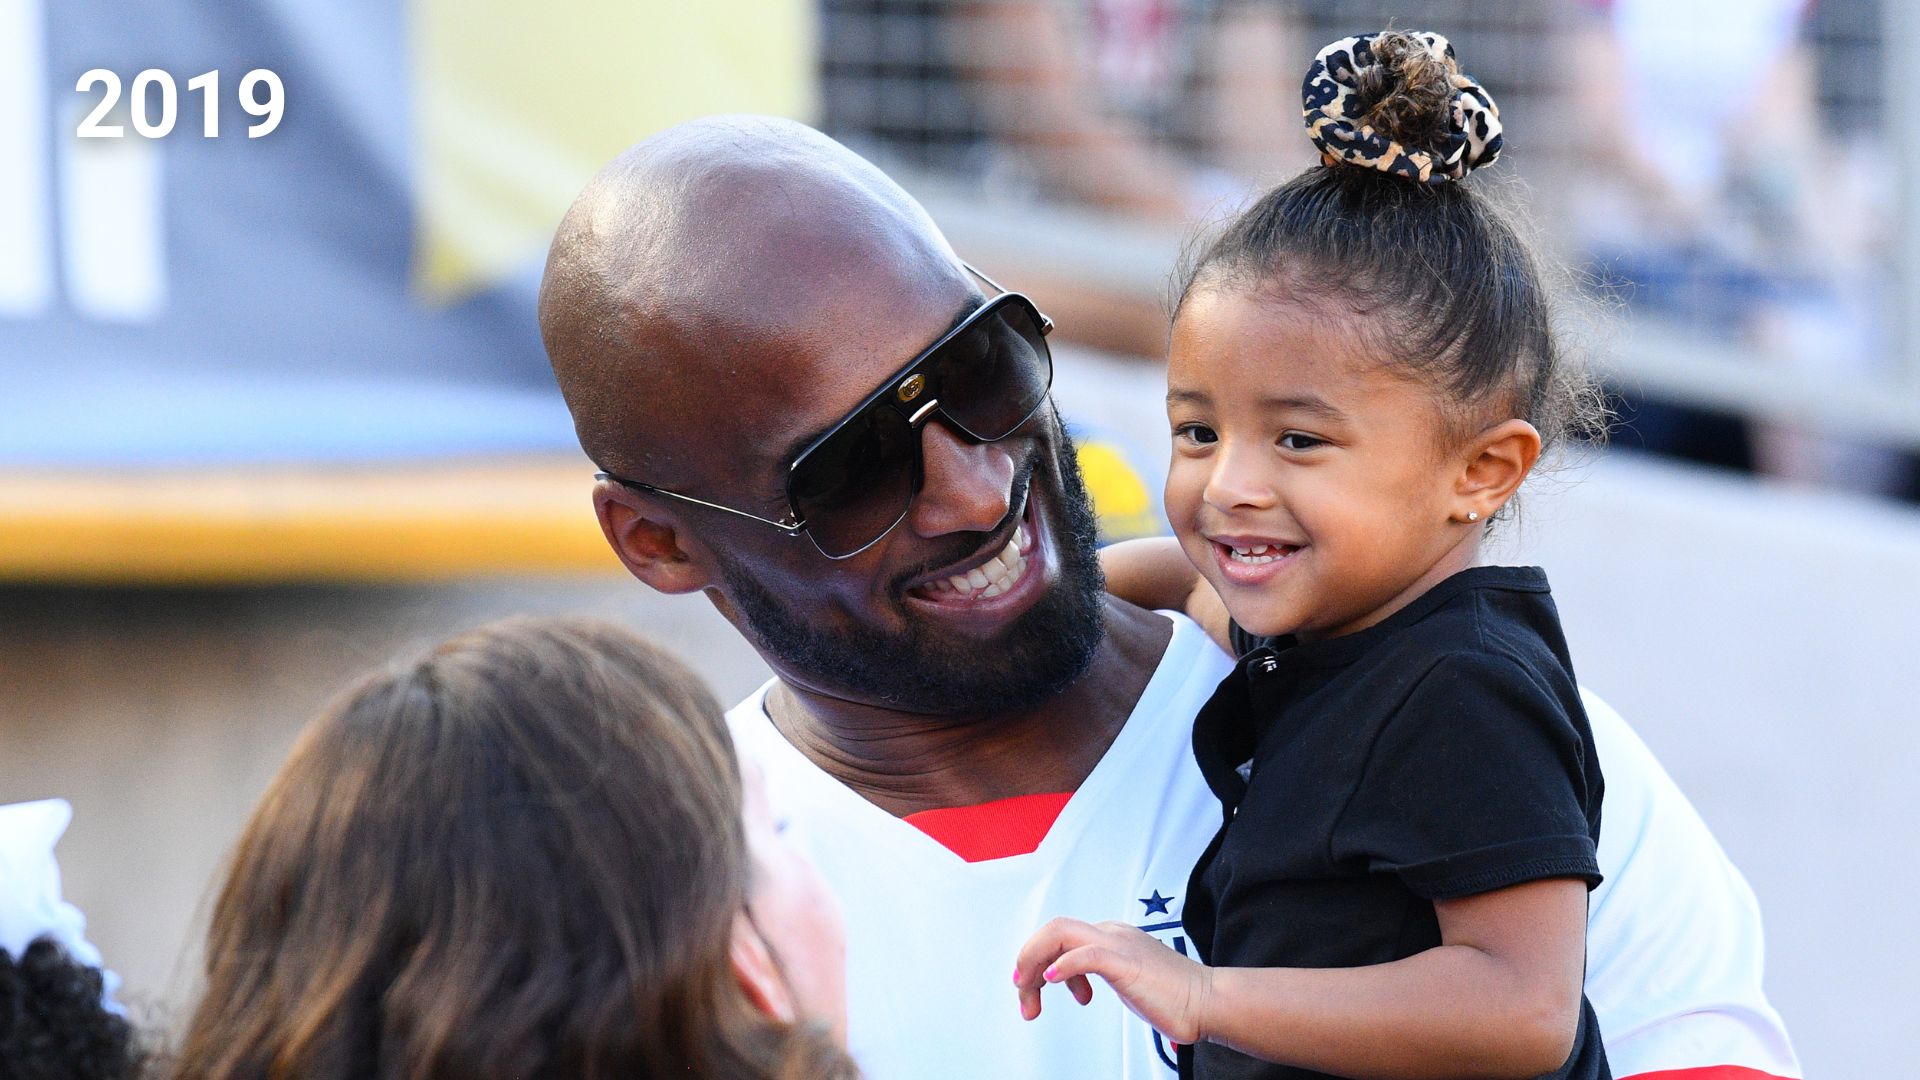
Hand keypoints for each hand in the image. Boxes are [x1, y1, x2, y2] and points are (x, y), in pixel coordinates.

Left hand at [1013, 917, 1212, 1044]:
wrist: (1208, 1002)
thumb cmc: (1173, 997)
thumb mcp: (1127, 980)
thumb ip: (1104, 975)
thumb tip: (1081, 987)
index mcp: (1111, 936)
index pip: (1061, 936)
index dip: (1040, 961)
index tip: (1036, 992)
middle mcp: (1111, 933)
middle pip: (1053, 930)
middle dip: (1027, 958)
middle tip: (1022, 992)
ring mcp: (1118, 945)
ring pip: (1060, 933)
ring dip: (1034, 961)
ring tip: (1028, 991)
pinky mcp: (1126, 963)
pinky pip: (1084, 955)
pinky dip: (1062, 967)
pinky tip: (1052, 983)